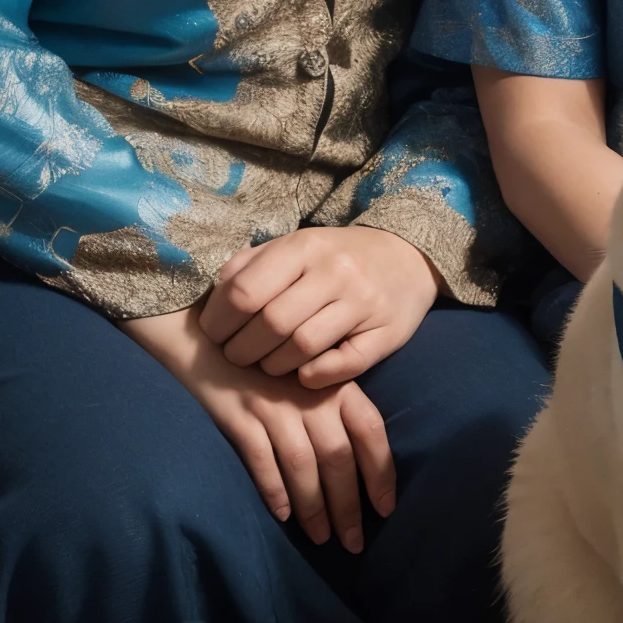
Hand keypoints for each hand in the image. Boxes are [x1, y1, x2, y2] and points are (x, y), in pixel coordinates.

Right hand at [123, 304, 392, 549]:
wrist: (211, 332)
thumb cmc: (267, 360)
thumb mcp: (308, 375)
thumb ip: (334, 406)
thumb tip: (358, 460)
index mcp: (334, 383)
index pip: (370, 429)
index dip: (381, 471)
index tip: (387, 509)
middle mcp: (309, 395)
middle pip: (339, 456)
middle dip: (349, 506)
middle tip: (353, 544)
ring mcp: (273, 404)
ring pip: (304, 465)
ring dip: (315, 508)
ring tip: (322, 539)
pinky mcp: (238, 414)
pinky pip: (261, 459)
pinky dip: (273, 490)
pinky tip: (282, 515)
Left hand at [200, 225, 438, 386]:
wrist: (407, 256)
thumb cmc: (336, 256)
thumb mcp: (296, 246)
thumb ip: (252, 265)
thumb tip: (215, 294)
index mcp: (305, 245)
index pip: (245, 292)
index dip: (219, 321)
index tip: (215, 334)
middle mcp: (336, 271)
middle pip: (271, 324)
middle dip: (242, 350)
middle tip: (237, 356)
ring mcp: (364, 302)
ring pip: (302, 348)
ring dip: (274, 366)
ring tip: (268, 364)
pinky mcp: (386, 333)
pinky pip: (341, 367)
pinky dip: (314, 376)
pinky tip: (304, 373)